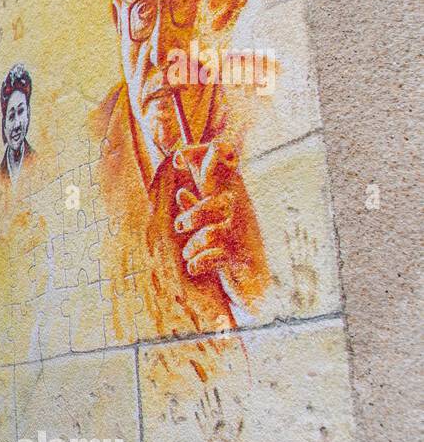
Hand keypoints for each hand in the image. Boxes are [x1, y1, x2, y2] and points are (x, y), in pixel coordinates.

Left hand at [172, 139, 268, 307]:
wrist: (262, 286)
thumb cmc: (238, 252)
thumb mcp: (216, 225)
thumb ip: (199, 209)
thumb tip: (180, 193)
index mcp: (234, 200)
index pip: (221, 170)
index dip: (200, 157)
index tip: (178, 156)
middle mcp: (242, 214)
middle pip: (217, 203)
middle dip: (194, 214)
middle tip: (179, 227)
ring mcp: (243, 237)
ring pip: (213, 232)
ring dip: (194, 245)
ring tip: (189, 253)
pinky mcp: (241, 259)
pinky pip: (214, 256)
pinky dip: (199, 263)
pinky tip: (194, 267)